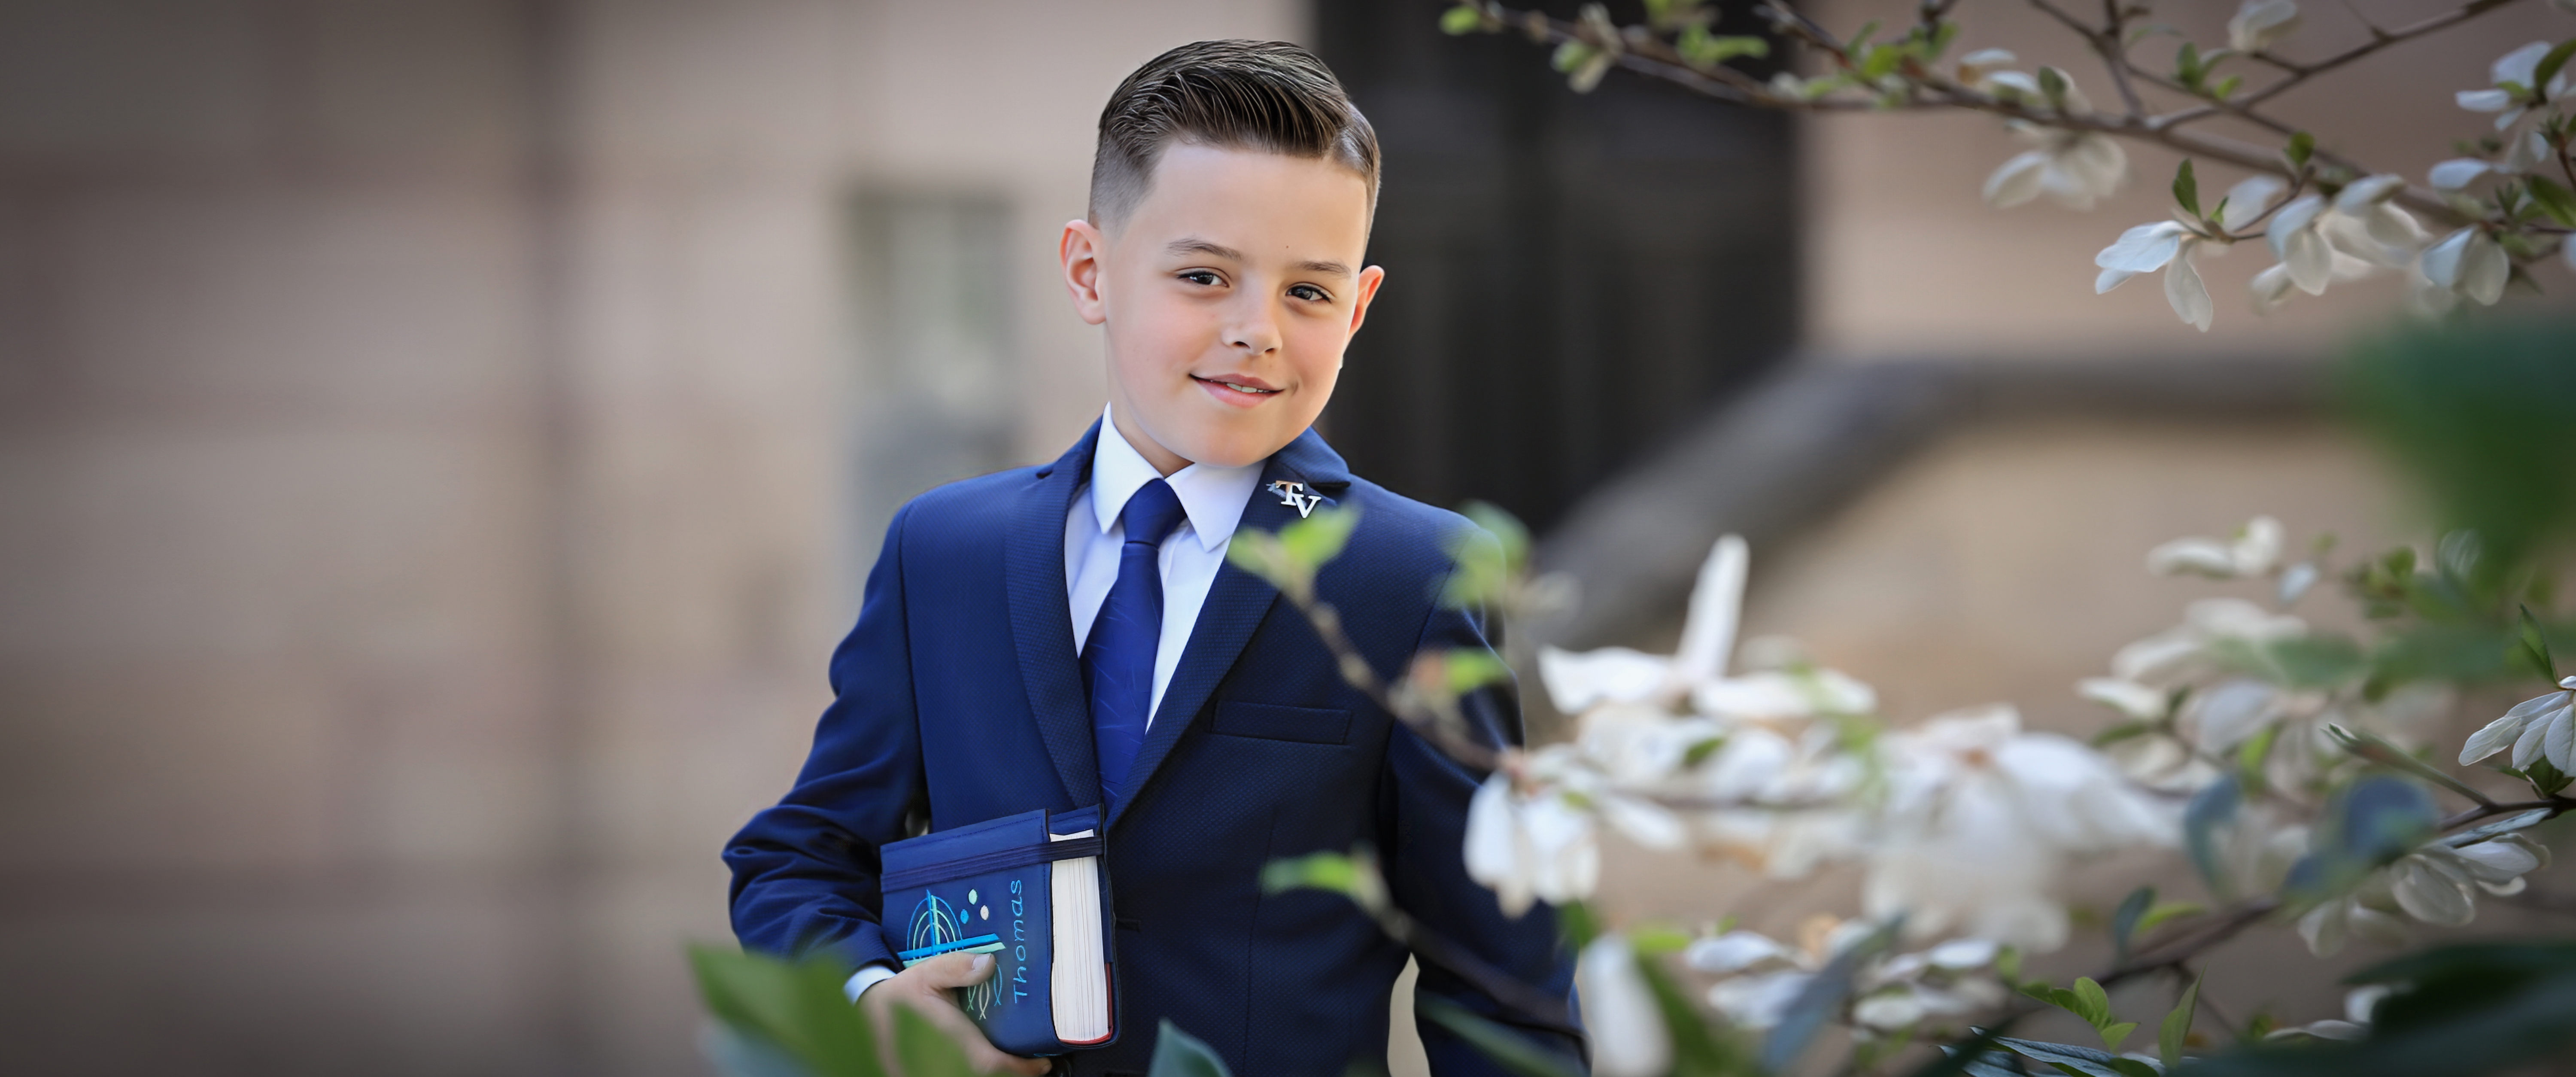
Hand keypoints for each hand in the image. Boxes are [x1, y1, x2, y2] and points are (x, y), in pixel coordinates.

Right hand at [858, 952, 1050, 1075]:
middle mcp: (943, 1062)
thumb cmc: (900, 995)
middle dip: (1012, 1072)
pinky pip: (961, 1075)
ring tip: (1018, 1063)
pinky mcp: (929, 1072)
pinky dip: (978, 1071)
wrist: (865, 1016)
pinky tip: (991, 1063)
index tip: (1042, 1063)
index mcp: (947, 1039)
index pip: (990, 1064)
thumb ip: (956, 967)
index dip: (1020, 1067)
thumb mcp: (926, 973)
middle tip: (1034, 1061)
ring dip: (997, 1072)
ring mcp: (935, 1071)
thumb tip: (989, 963)